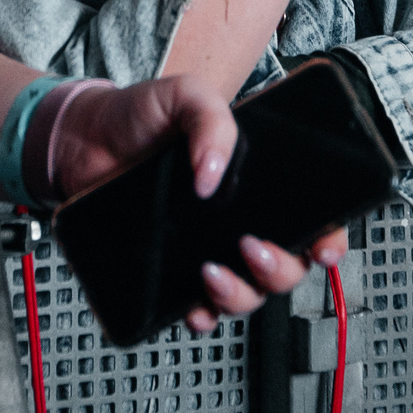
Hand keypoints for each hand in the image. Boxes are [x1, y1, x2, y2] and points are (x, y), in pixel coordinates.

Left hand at [49, 76, 347, 334]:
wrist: (84, 139)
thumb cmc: (140, 115)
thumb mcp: (184, 95)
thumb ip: (210, 119)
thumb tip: (212, 173)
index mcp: (259, 182)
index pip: (312, 218)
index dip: (328, 238)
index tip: (324, 248)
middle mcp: (240, 221)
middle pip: (286, 266)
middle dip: (279, 269)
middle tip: (251, 247)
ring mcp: (209, 249)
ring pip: (247, 295)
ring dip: (240, 295)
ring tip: (212, 274)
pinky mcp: (173, 271)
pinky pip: (198, 309)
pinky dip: (200, 316)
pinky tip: (193, 306)